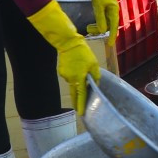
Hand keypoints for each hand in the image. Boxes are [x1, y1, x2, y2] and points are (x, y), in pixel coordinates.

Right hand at [27, 0, 101, 114]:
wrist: (68, 43)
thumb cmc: (83, 53)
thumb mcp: (94, 64)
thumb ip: (95, 76)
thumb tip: (95, 85)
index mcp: (80, 78)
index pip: (81, 95)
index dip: (81, 105)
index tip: (81, 113)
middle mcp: (71, 79)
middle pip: (74, 93)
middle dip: (76, 101)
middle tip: (79, 109)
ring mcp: (65, 76)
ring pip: (73, 82)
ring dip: (78, 81)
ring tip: (82, 71)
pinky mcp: (61, 71)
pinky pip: (70, 76)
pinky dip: (74, 74)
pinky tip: (76, 66)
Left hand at [86, 0, 118, 42]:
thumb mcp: (98, 6)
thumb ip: (100, 19)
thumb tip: (102, 30)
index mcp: (114, 11)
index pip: (114, 27)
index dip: (112, 36)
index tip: (110, 45)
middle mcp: (113, 12)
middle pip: (109, 26)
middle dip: (101, 31)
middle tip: (91, 33)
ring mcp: (109, 10)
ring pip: (105, 23)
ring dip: (97, 27)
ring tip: (88, 28)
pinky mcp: (105, 8)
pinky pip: (103, 19)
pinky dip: (97, 23)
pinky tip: (91, 24)